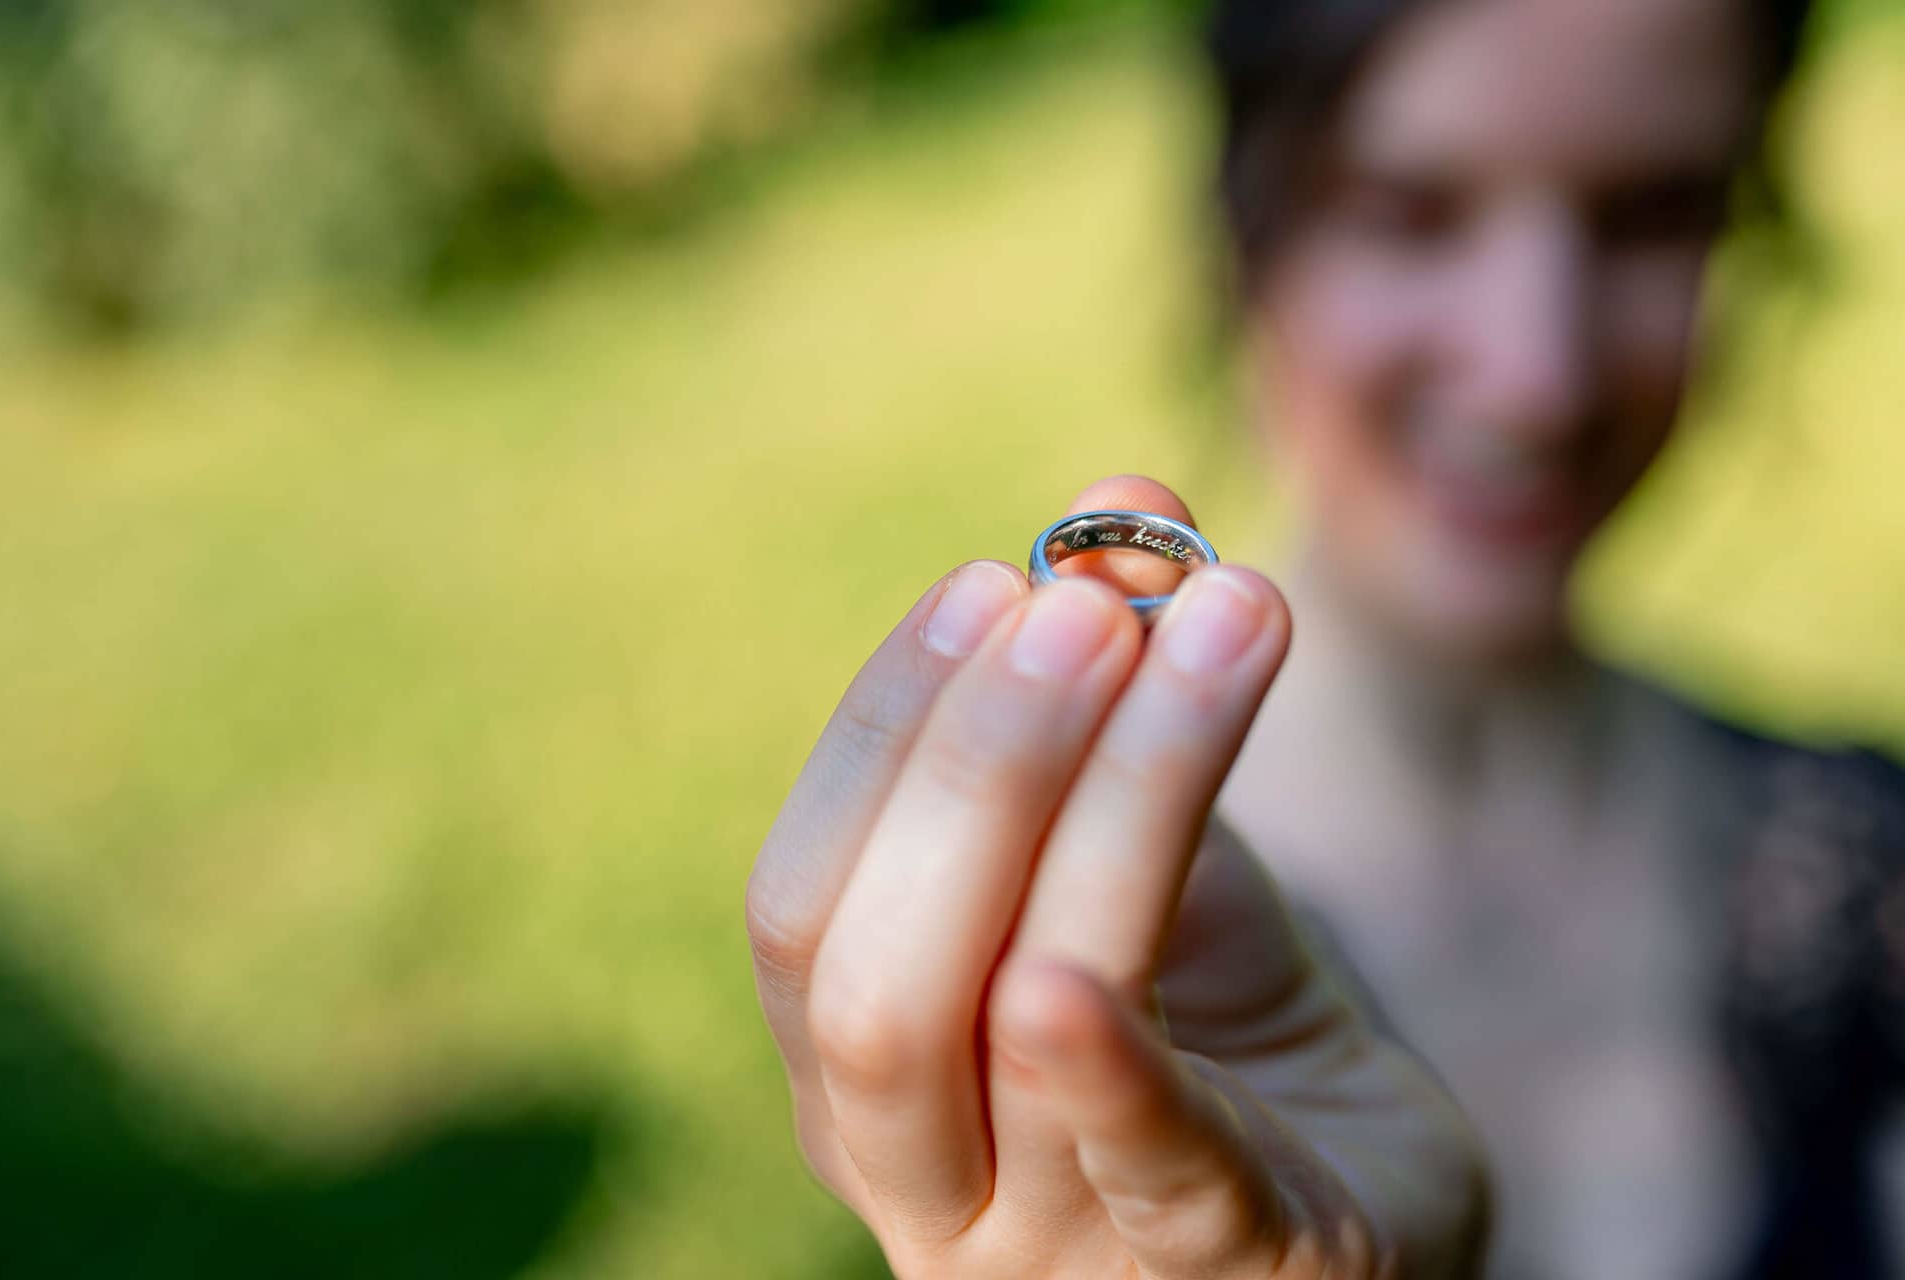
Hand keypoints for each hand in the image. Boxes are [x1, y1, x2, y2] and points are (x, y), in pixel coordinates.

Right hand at [747, 477, 1486, 1277]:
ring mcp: (1047, 1249)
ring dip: (1109, 801)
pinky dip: (1104, 1061)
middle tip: (1090, 601)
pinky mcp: (1207, 1273)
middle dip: (978, 761)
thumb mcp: (1150, 856)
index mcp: (863, 1072)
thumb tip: (1121, 498)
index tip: (993, 579)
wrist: (1365, 1214)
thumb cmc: (1218, 1034)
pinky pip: (1147, 1167)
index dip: (881, 732)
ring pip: (1011, 1020)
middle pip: (874, 971)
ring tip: (1213, 624)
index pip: (802, 903)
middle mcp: (916, 1177)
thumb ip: (1120, 703)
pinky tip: (1078, 962)